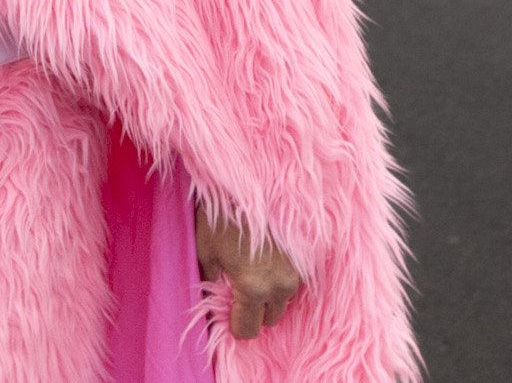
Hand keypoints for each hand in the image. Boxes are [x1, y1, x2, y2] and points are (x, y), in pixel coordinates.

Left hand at [196, 202, 302, 340]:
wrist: (251, 181)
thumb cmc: (221, 213)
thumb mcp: (206, 250)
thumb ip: (211, 283)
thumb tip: (212, 304)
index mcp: (252, 288)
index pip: (248, 330)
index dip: (235, 326)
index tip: (226, 314)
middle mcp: (280, 286)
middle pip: (269, 319)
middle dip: (253, 310)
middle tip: (236, 288)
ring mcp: (297, 274)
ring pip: (284, 301)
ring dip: (269, 294)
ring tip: (252, 268)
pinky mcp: (306, 260)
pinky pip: (293, 282)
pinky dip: (280, 278)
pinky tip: (266, 258)